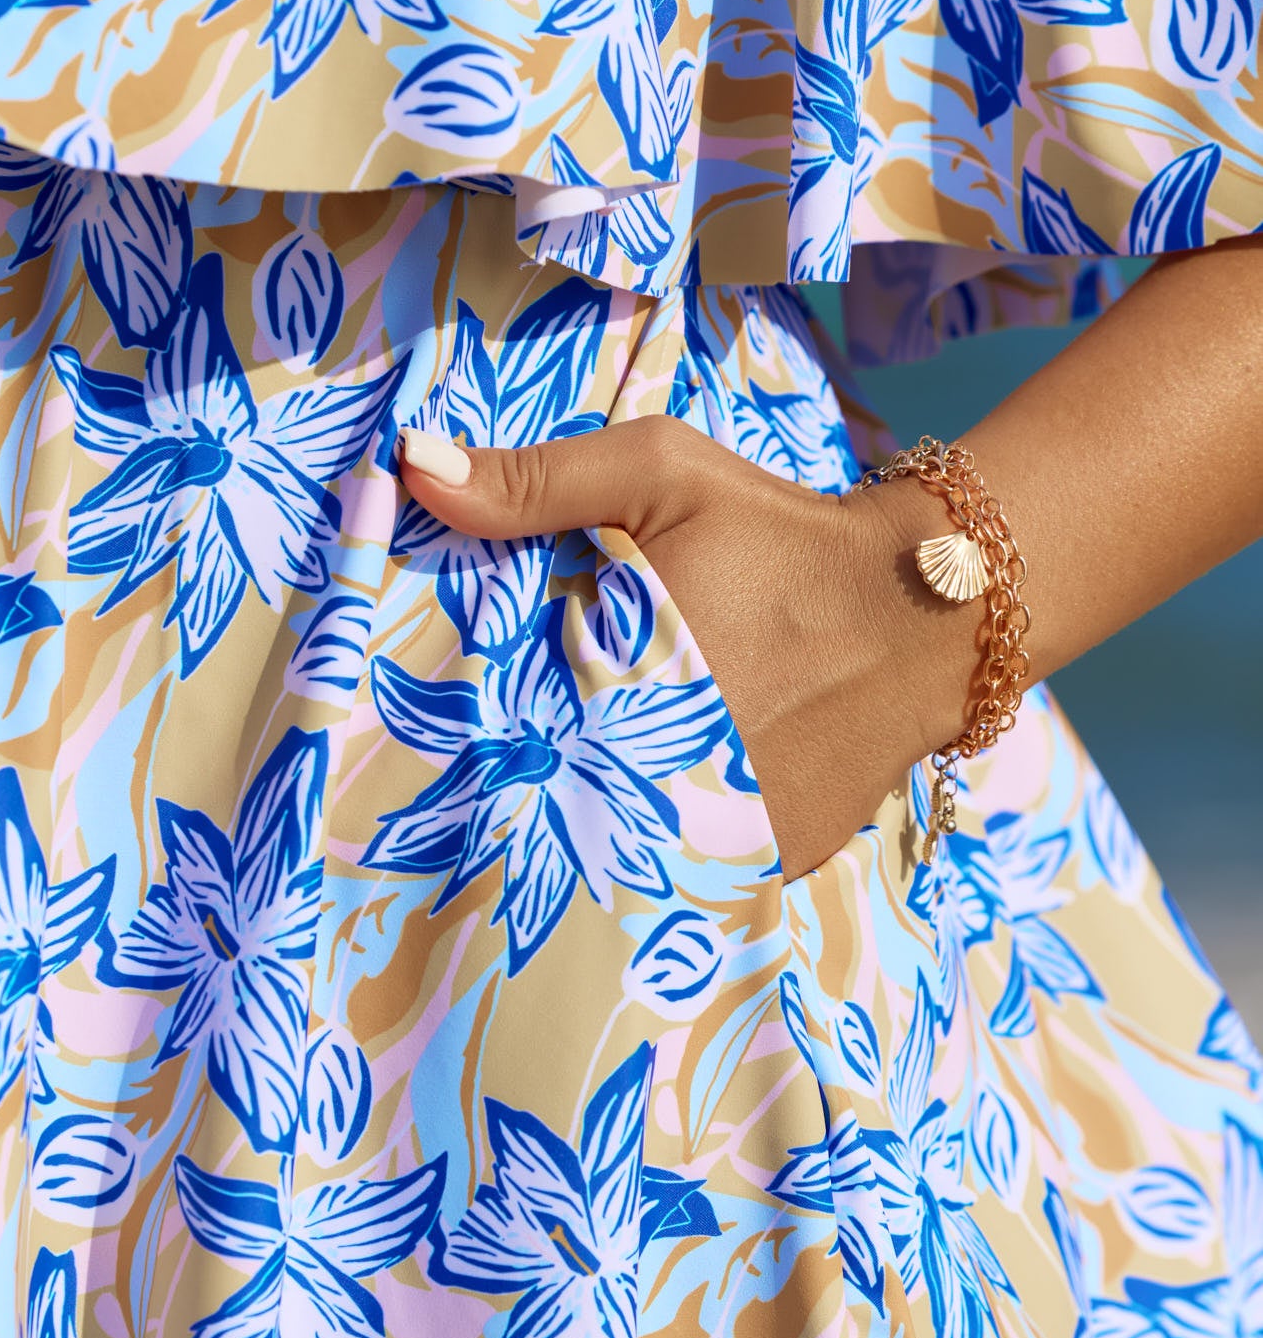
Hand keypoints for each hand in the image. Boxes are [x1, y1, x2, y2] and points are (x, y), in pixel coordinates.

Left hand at [398, 416, 980, 880]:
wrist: (925, 607)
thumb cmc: (780, 534)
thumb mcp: (660, 474)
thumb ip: (534, 481)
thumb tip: (411, 467)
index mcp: (614, 686)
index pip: (497, 740)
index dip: (464, 737)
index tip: (438, 733)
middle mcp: (661, 776)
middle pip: (552, 804)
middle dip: (525, 786)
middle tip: (497, 768)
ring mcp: (721, 834)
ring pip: (618, 849)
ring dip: (594, 825)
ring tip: (570, 797)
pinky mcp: (769, 861)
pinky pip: (691, 871)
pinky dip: (668, 846)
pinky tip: (656, 809)